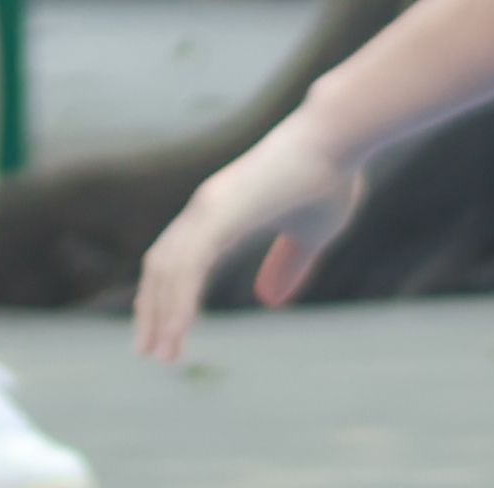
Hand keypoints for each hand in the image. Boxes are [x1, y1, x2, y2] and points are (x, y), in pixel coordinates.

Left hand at [134, 116, 363, 363]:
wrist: (340, 138)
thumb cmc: (331, 179)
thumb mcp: (311, 237)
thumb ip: (289, 265)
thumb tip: (270, 301)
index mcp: (223, 213)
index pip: (179, 259)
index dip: (168, 296)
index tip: (167, 332)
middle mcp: (206, 209)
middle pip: (161, 266)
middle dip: (154, 310)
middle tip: (153, 353)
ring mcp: (209, 207)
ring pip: (168, 269)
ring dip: (162, 314)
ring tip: (163, 354)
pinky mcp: (219, 211)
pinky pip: (187, 265)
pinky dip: (178, 300)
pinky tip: (179, 330)